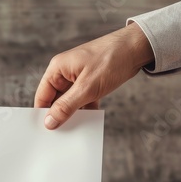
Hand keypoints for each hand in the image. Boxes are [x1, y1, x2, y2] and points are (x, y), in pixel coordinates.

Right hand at [34, 22, 153, 129]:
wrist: (137, 47)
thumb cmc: (111, 60)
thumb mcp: (86, 88)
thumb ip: (66, 106)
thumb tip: (49, 122)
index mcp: (57, 69)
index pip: (42, 96)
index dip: (43, 114)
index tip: (47, 132)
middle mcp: (64, 72)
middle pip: (55, 99)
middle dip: (59, 115)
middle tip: (63, 134)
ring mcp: (78, 76)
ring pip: (69, 100)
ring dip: (74, 113)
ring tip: (77, 129)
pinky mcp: (90, 80)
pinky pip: (82, 98)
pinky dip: (86, 108)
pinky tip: (90, 119)